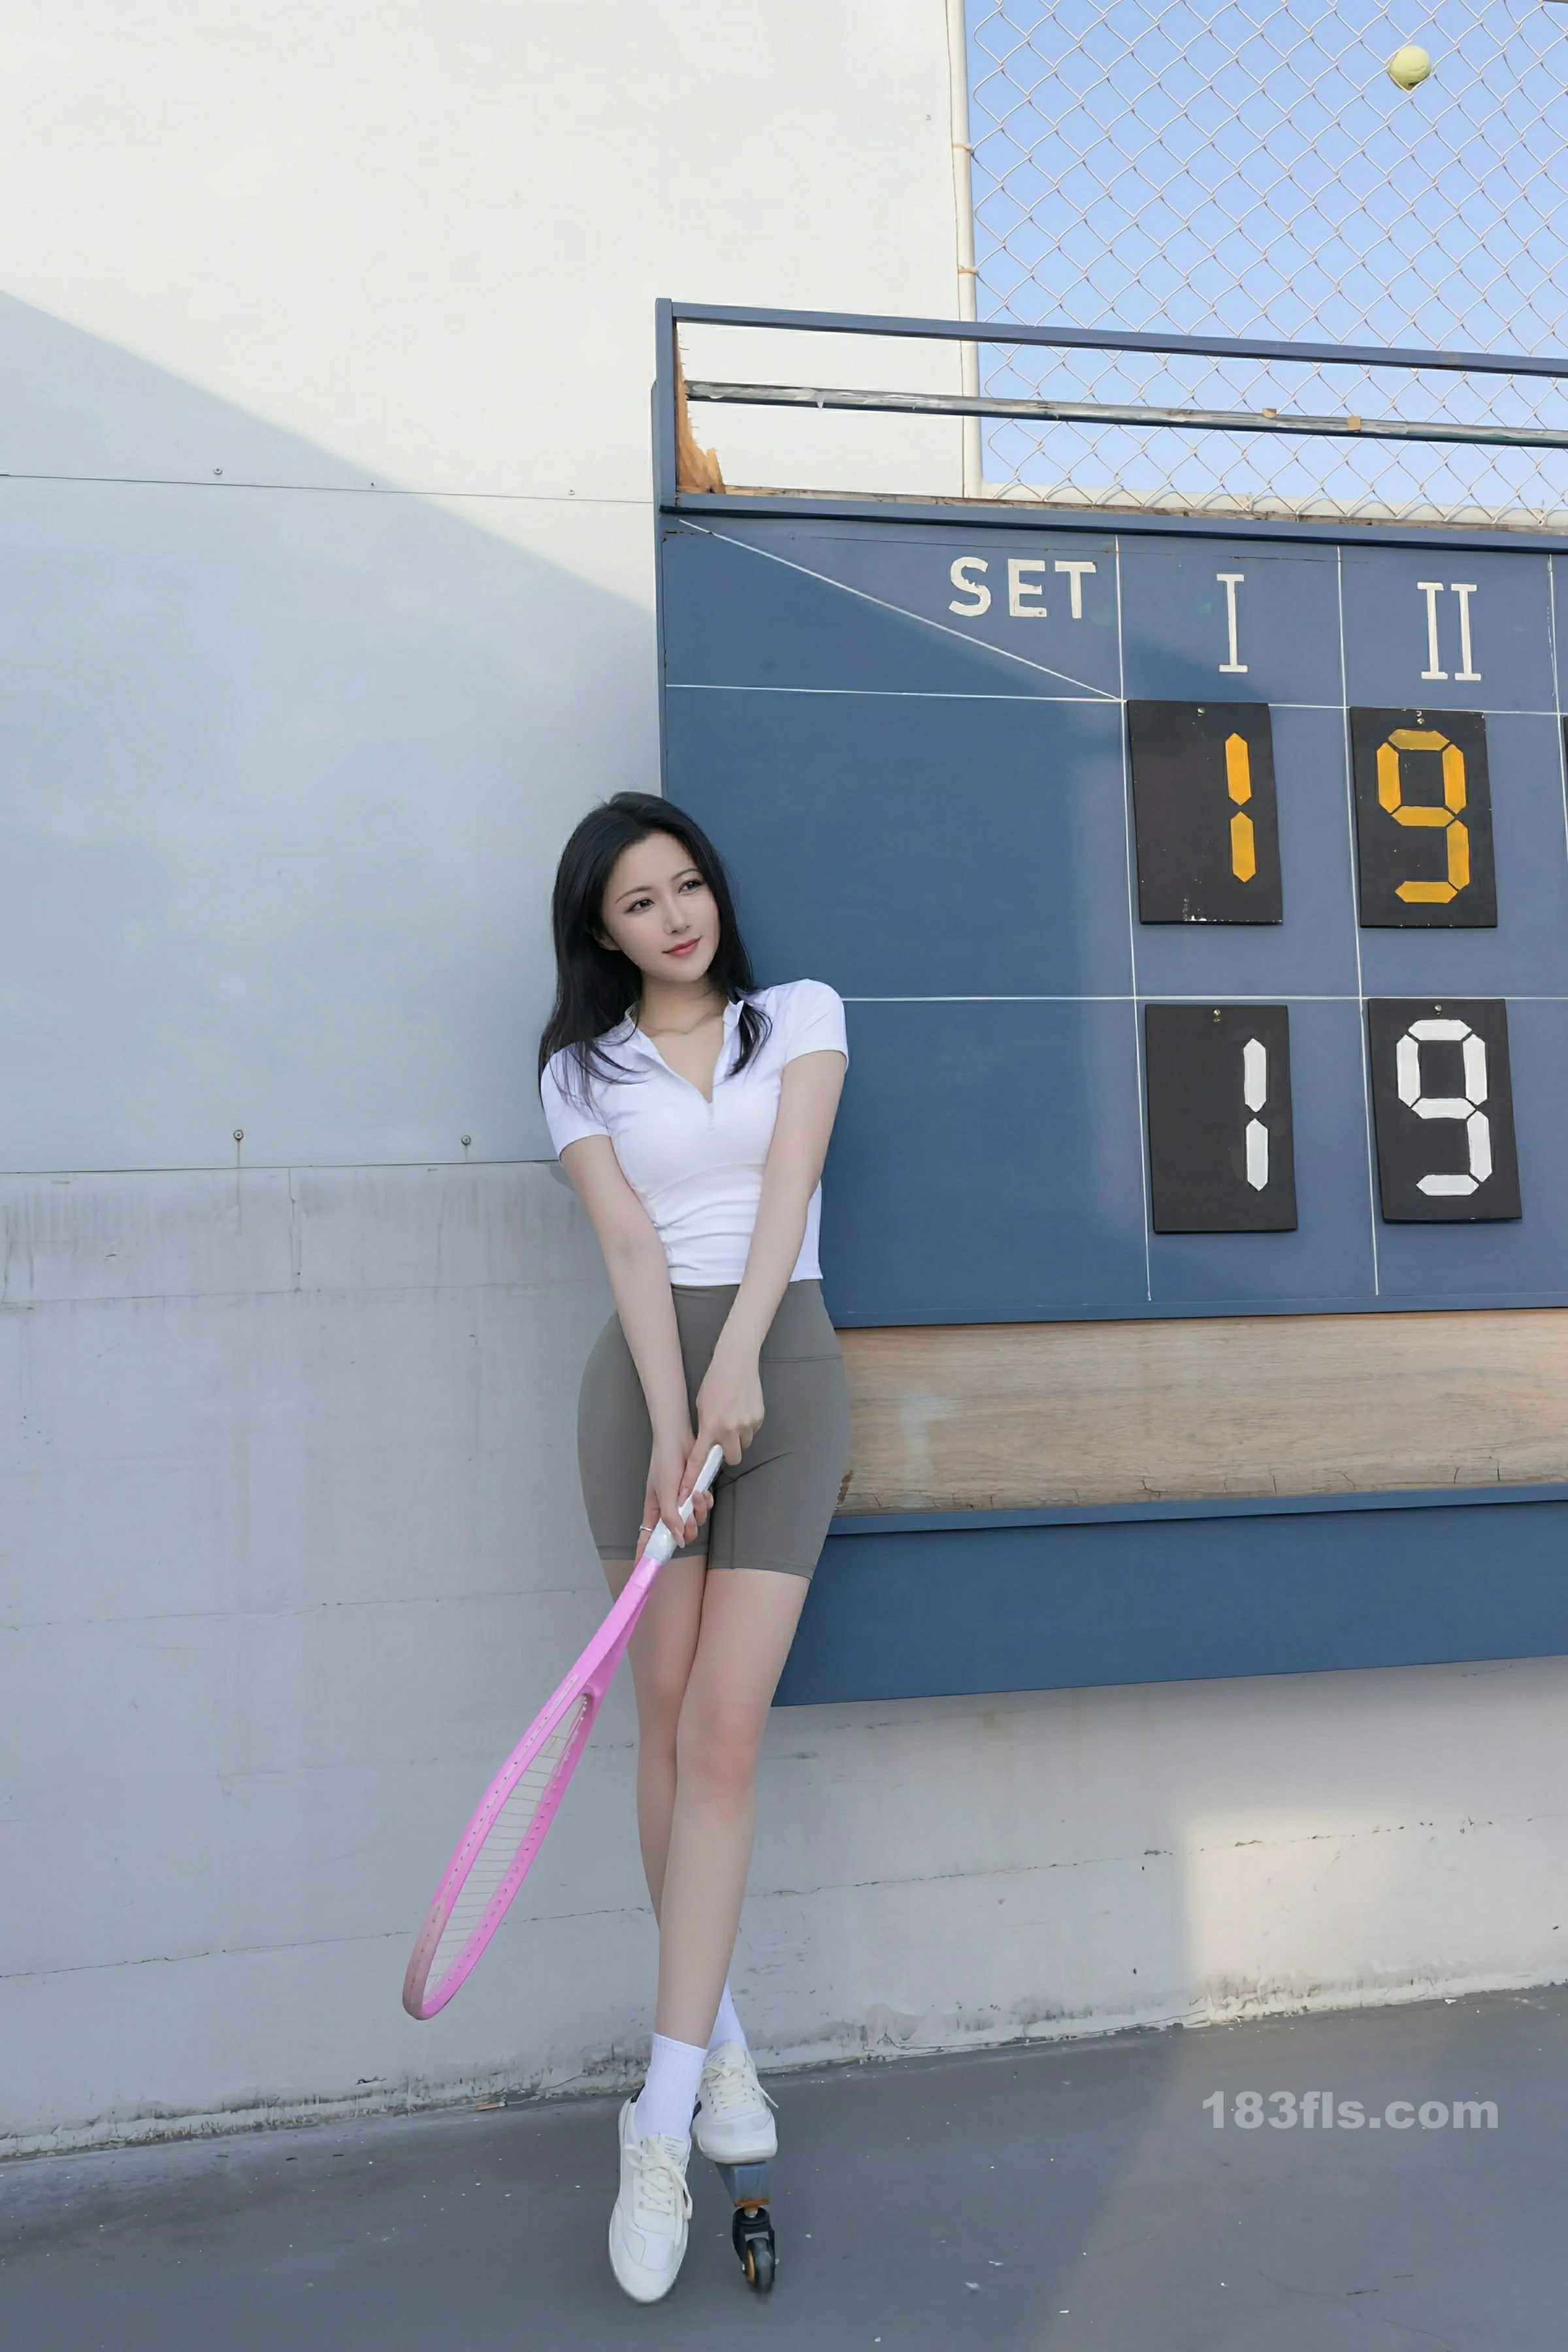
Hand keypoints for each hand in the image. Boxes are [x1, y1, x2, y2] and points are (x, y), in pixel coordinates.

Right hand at [642, 1428, 712, 1552]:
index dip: (645, 1554)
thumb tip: (679, 1542)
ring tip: (698, 1494)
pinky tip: (703, 1491)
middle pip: (679, 1534)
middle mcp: (667, 1509)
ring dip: (699, 1510)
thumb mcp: (664, 1493)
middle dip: (687, 1528)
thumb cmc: (664, 1463)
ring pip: (694, 1520)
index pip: (646, 1539)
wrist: (678, 1438)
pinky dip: (705, 1501)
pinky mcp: (694, 1491)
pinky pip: (703, 1506)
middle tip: (689, 1516)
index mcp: (654, 1511)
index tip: (641, 1571)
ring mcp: (681, 1501)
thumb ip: (670, 1519)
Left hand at [690, 1342, 763, 1482]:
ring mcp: (747, 1424)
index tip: (687, 1491)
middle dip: (729, 1453)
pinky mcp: (759, 1417)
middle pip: (732, 1459)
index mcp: (710, 1427)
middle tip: (725, 1439)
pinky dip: (748, 1425)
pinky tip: (743, 1408)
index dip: (692, 1477)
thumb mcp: (701, 1405)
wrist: (736, 1361)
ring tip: (734, 1416)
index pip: (699, 1459)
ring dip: (739, 1437)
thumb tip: (710, 1441)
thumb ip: (705, 1426)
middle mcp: (729, 1429)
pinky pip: (753, 1430)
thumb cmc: (714, 1381)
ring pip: (744, 1444)